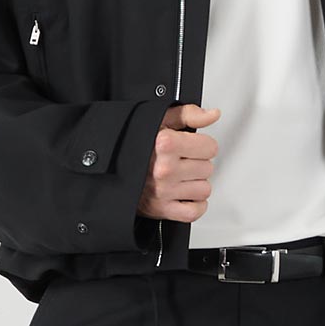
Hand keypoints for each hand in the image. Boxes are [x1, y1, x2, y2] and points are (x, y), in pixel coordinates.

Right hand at [140, 103, 219, 222]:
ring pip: (204, 190)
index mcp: (165, 144)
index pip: (210, 147)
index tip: (191, 145)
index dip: (202, 145)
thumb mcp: (160, 120)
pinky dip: (194, 205)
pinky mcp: (162, 209)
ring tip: (180, 176)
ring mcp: (164, 191)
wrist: (112, 169)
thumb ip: (189, 114)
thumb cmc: (134, 144)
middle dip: (197, 163)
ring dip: (196, 184)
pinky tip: (185, 194)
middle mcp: (164, 169)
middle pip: (207, 169)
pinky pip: (195, 211)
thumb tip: (212, 115)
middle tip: (181, 161)